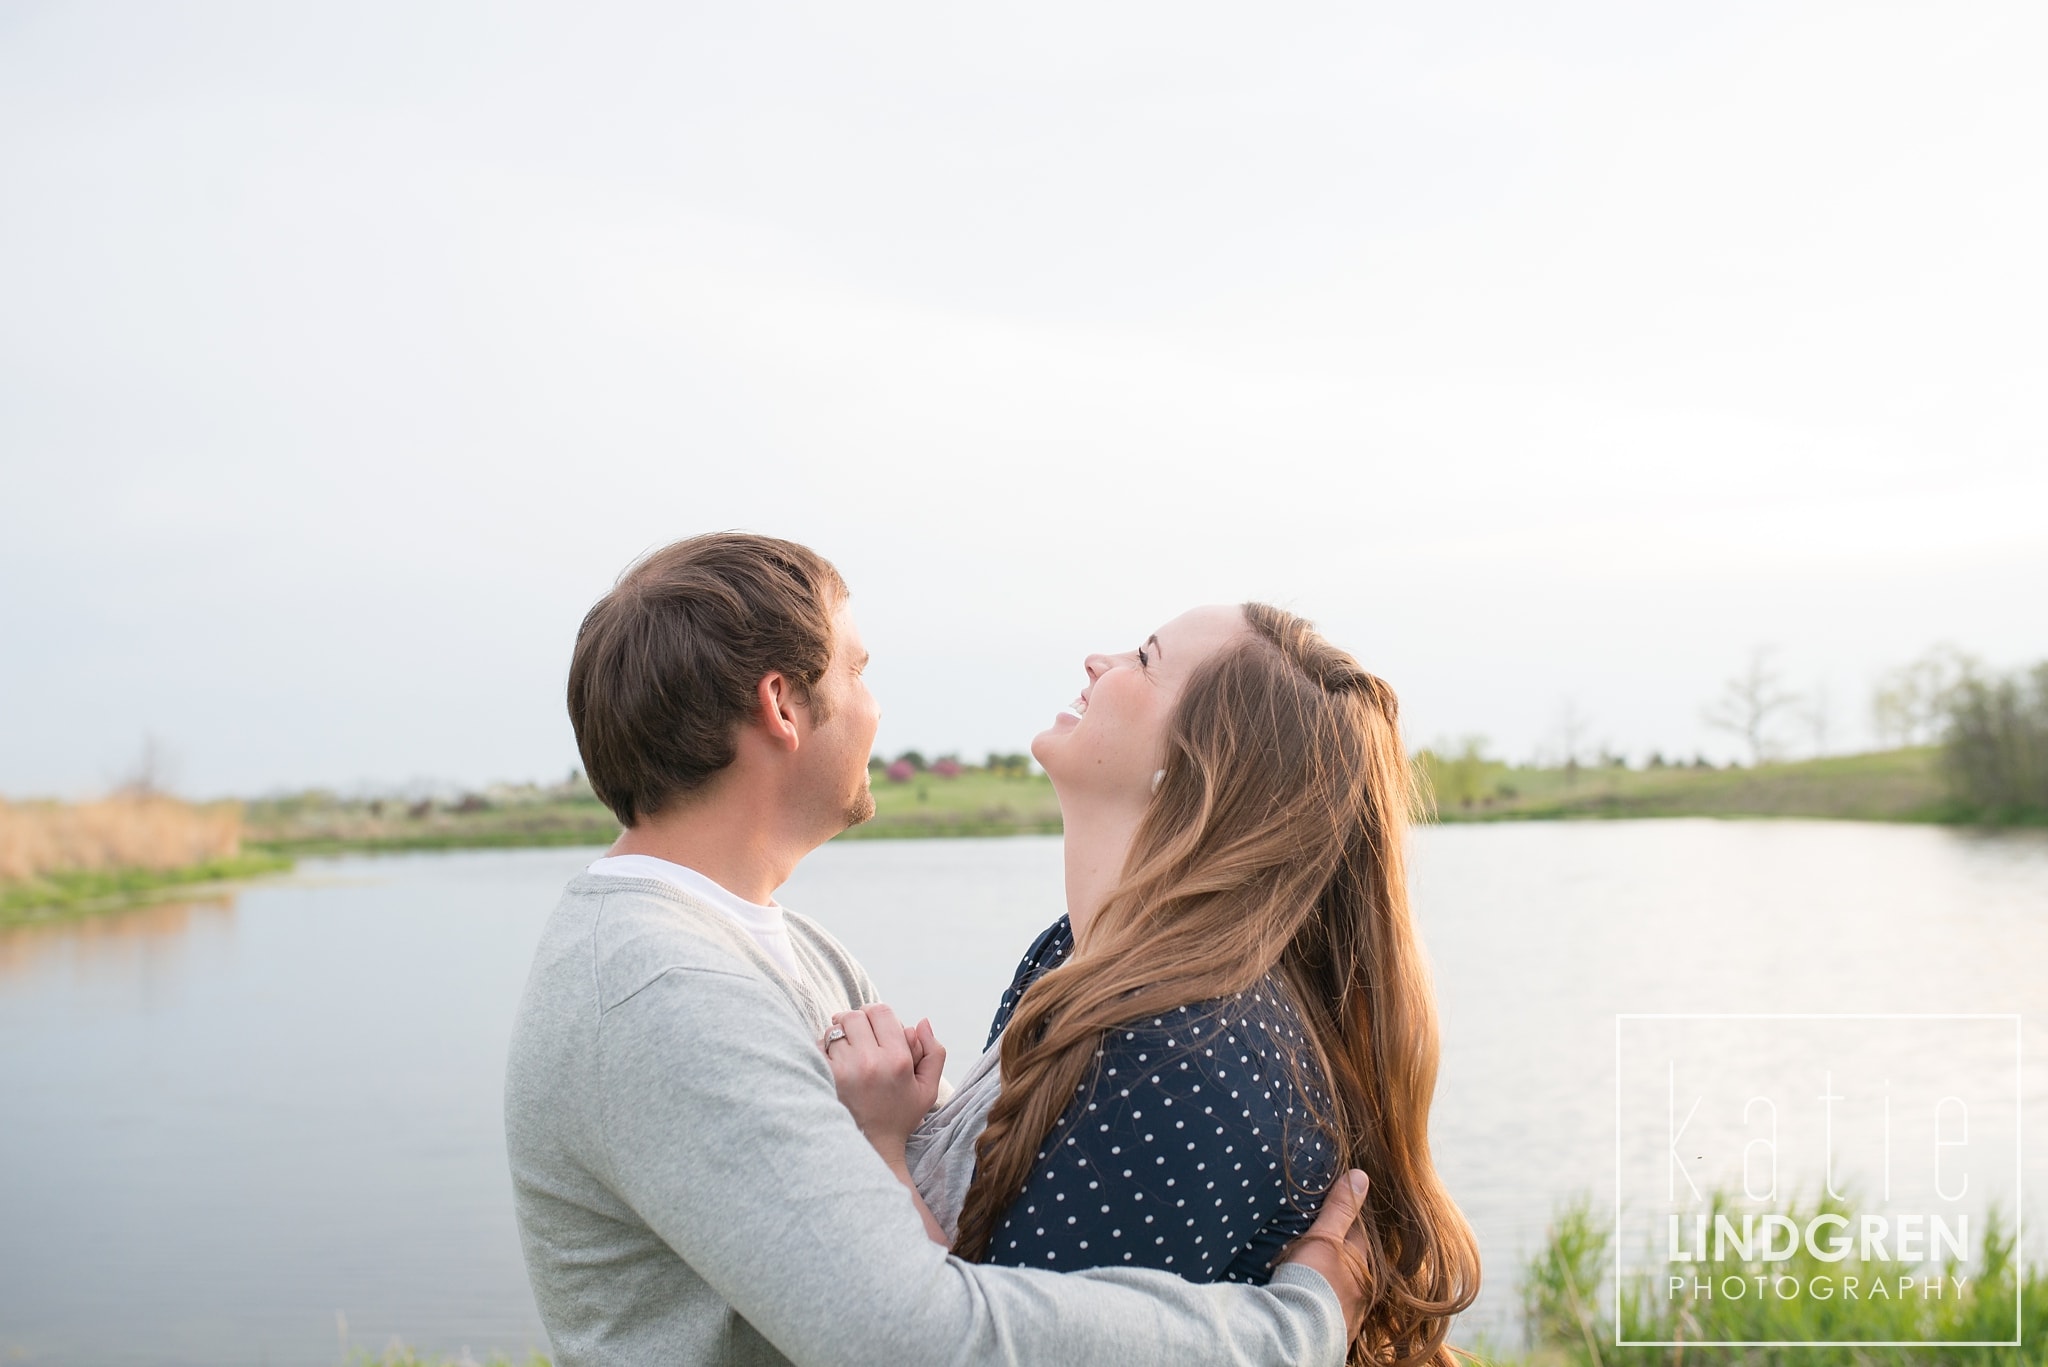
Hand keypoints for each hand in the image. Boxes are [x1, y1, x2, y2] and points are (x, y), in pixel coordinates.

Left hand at [821, 1004, 946, 1162]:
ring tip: (846, 1053)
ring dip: (838, 1036)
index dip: (875, 1014)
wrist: (870, 1148)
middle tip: (857, 1037)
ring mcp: (844, 1070)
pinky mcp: (825, 1078)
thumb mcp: (928, 1089)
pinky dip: (822, 1050)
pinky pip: (818, 1046)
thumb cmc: (899, 1116)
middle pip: (854, 1016)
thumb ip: (934, 1052)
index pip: (880, 1011)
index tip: (873, 1027)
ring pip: (834, 1030)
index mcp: (897, 1060)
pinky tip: (832, 1063)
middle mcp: (871, 1061)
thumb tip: (921, 1021)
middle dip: (855, 1022)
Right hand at [1277, 1169, 1373, 1341]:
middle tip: (1325, 1245)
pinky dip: (1328, 1304)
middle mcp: (1363, 1290)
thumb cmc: (1313, 1281)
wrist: (1299, 1332)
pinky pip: (1336, 1311)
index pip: (1358, 1234)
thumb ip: (1340, 1209)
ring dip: (1336, 1281)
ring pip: (1347, 1289)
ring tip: (1320, 1276)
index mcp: (1362, 1264)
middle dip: (1343, 1254)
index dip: (1347, 1221)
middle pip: (1354, 1263)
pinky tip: (1317, 1302)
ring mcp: (1352, 1314)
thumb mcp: (1324, 1237)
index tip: (1336, 1212)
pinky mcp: (1339, 1333)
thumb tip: (1361, 1176)